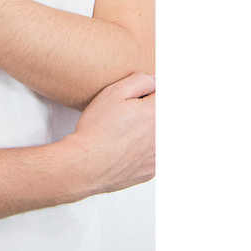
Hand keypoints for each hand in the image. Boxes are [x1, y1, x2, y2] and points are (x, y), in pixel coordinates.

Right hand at [63, 72, 155, 198]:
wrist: (85, 164)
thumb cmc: (96, 128)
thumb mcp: (113, 94)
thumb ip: (140, 82)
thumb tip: (156, 80)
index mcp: (156, 113)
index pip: (164, 95)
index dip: (150, 93)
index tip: (141, 97)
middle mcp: (163, 135)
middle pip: (165, 116)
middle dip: (152, 111)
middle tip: (131, 115)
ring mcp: (159, 155)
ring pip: (161, 136)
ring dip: (151, 131)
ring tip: (128, 131)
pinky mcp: (153, 170)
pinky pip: (157, 155)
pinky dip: (147, 149)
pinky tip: (129, 147)